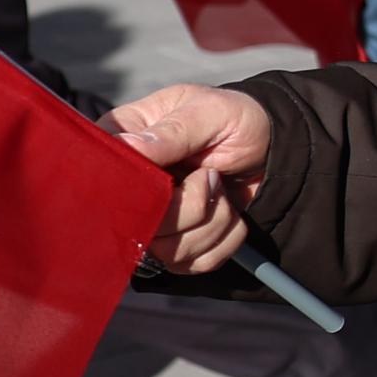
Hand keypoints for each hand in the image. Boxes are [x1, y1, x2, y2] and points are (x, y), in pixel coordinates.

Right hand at [110, 84, 276, 272]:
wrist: (274, 146)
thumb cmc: (235, 119)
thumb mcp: (209, 112)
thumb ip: (172, 131)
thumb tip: (128, 148)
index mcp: (124, 144)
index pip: (102, 181)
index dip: (135, 191)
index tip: (171, 180)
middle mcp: (130, 188)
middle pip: (135, 226)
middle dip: (189, 207)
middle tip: (211, 175)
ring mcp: (152, 221)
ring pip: (166, 252)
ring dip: (211, 223)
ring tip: (222, 188)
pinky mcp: (177, 245)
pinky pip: (193, 264)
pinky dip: (224, 239)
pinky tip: (230, 211)